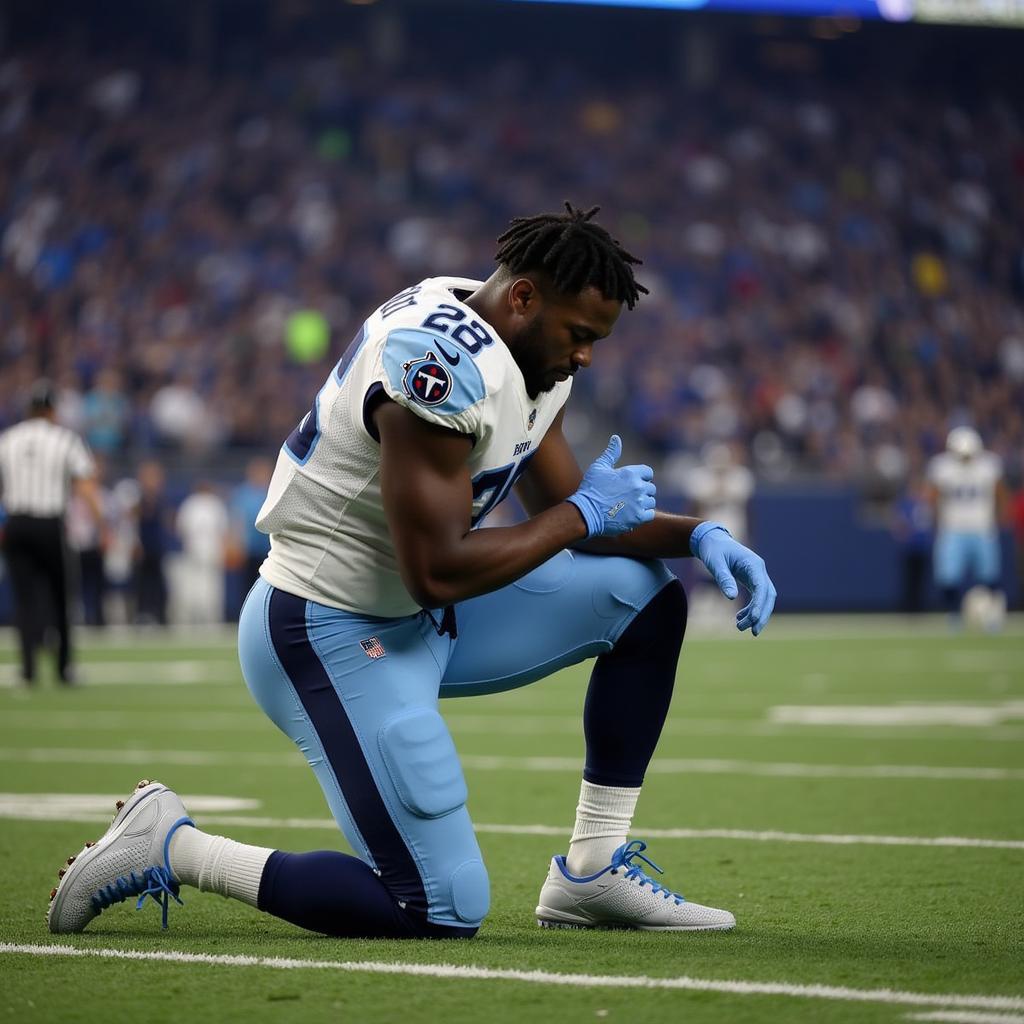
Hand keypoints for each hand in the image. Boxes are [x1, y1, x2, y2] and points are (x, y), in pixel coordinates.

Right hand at [567, 435, 656, 538]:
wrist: (585, 513)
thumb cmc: (591, 489)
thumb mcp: (599, 467)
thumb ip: (611, 453)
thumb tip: (616, 438)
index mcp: (631, 473)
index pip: (648, 472)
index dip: (641, 477)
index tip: (631, 482)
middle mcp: (638, 487)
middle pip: (650, 487)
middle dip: (641, 490)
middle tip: (628, 495)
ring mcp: (640, 503)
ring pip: (651, 501)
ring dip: (643, 503)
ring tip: (630, 505)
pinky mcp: (638, 517)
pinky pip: (650, 513)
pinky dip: (643, 514)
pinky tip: (632, 513)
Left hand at [690, 521, 776, 635]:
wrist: (713, 541)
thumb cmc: (714, 550)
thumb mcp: (715, 563)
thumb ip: (724, 579)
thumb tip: (731, 598)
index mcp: (753, 564)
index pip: (761, 587)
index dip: (759, 604)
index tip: (754, 619)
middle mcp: (759, 570)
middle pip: (768, 596)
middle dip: (762, 615)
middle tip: (753, 632)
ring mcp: (757, 576)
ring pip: (763, 599)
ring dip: (755, 615)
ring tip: (740, 627)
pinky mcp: (752, 581)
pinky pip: (756, 598)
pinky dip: (750, 609)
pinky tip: (739, 618)